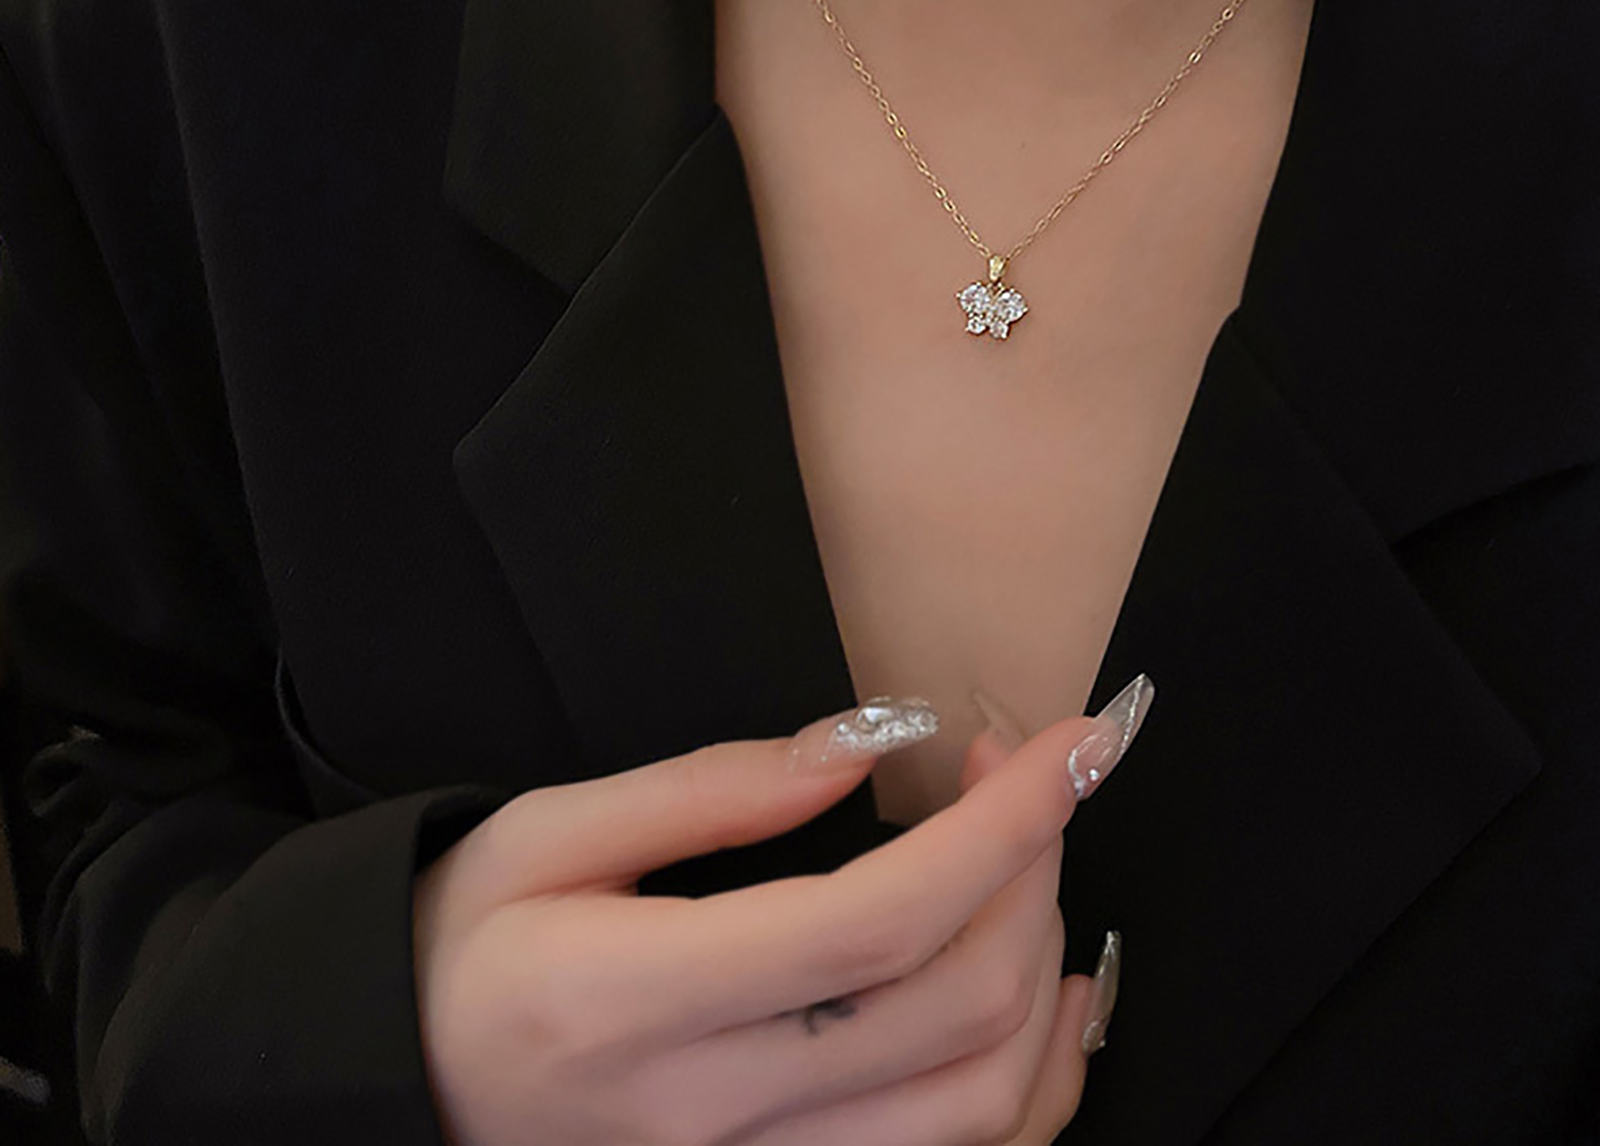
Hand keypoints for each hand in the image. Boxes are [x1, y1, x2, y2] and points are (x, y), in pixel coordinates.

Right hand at [412, 681, 1148, 1145]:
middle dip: (1033, 869)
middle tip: (1025, 774)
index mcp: (634, 1002)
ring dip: (1047, 969)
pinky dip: (1035, 1079)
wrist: (398, 1092)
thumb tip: (866, 745)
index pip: (878, 919)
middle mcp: (707, 1121)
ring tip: (1031, 865)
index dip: (1002, 824)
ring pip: (981, 1110)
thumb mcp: (544, 835)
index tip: (1068, 742)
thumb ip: (712, 788)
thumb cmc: (458, 949)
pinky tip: (1044, 992)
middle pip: (955, 1009)